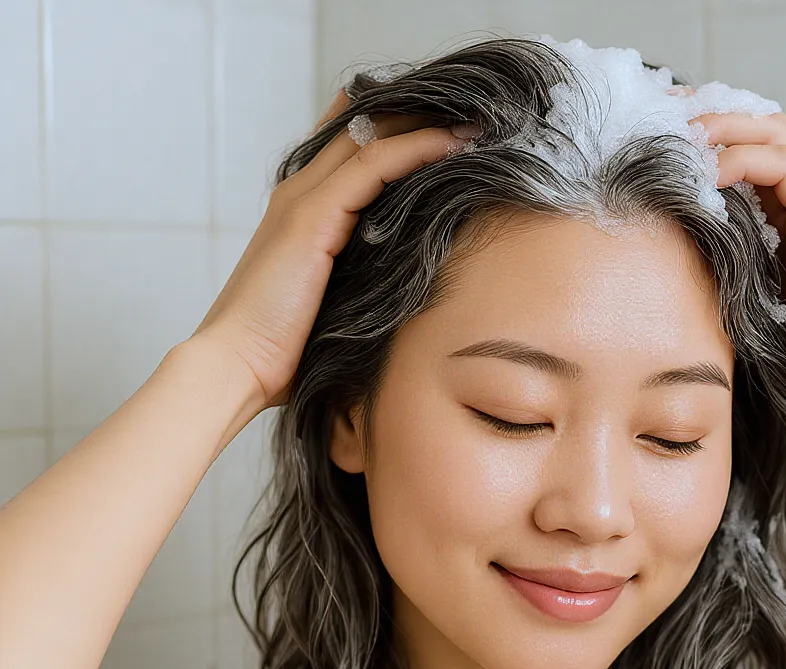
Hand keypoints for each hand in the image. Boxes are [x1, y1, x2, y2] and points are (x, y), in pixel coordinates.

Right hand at [191, 90, 478, 408]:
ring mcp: (303, 200)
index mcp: (301, 212)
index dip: (395, 128)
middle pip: (360, 126)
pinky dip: (417, 149)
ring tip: (477, 123)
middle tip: (472, 113)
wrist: (236, 365)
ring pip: (370, 135)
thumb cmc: (281, 353)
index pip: (349, 146)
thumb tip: (403, 302)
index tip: (450, 131)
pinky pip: (375, 165)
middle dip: (417, 114)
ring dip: (428, 124)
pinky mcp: (313, 217)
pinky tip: (455, 146)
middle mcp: (299, 194)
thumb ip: (358, 288)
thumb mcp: (330, 307)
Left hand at [681, 99, 785, 423]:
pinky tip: (704, 172)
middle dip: (707, 114)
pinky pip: (784, 172)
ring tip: (676, 133)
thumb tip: (646, 290)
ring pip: (773, 136)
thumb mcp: (740, 315)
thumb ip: (711, 287)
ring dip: (720, 126)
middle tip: (658, 115)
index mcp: (783, 223)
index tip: (653, 132)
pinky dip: (742, 160)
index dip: (703, 135)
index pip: (746, 153)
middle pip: (759, 130)